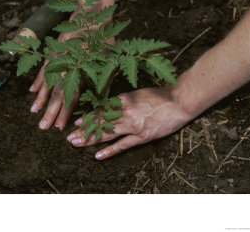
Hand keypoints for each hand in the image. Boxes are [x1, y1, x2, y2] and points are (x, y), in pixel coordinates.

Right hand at [29, 12, 114, 130]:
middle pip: (55, 92)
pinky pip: (43, 69)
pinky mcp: (52, 52)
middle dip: (49, 111)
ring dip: (40, 98)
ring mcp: (56, 58)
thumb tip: (98, 99)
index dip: (64, 112)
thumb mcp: (109, 59)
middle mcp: (65, 66)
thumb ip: (102, 80)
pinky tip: (32, 91)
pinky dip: (38, 81)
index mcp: (80, 69)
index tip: (59, 127)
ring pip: (46, 82)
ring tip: (33, 112)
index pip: (70, 96)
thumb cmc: (103, 36)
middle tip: (42, 127)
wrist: (90, 11)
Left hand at [66, 86, 193, 159]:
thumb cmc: (159, 95)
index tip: (75, 122)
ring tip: (76, 144)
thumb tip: (109, 106)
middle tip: (69, 137)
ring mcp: (133, 125)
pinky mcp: (142, 135)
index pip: (101, 110)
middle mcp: (125, 111)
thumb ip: (123, 100)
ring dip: (90, 139)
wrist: (180, 100)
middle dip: (83, 130)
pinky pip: (123, 145)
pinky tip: (98, 155)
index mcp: (123, 99)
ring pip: (107, 133)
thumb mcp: (137, 93)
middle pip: (100, 122)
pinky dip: (110, 150)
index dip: (87, 117)